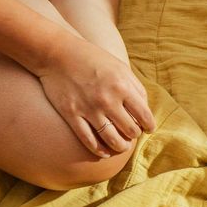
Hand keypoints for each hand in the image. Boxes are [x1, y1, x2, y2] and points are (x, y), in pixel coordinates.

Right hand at [38, 38, 155, 156]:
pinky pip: (88, 140)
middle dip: (134, 134)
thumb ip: (136, 89)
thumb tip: (145, 111)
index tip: (148, 129)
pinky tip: (104, 152)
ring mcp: (88, 109)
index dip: (149, 126)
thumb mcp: (120, 68)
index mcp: (122, 86)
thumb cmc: (93, 60)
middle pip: (130, 130)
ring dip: (121, 146)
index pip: (144, 115)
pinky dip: (99, 150)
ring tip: (122, 146)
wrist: (57, 53)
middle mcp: (107, 100)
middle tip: (132, 133)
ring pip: (112, 139)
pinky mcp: (71, 114)